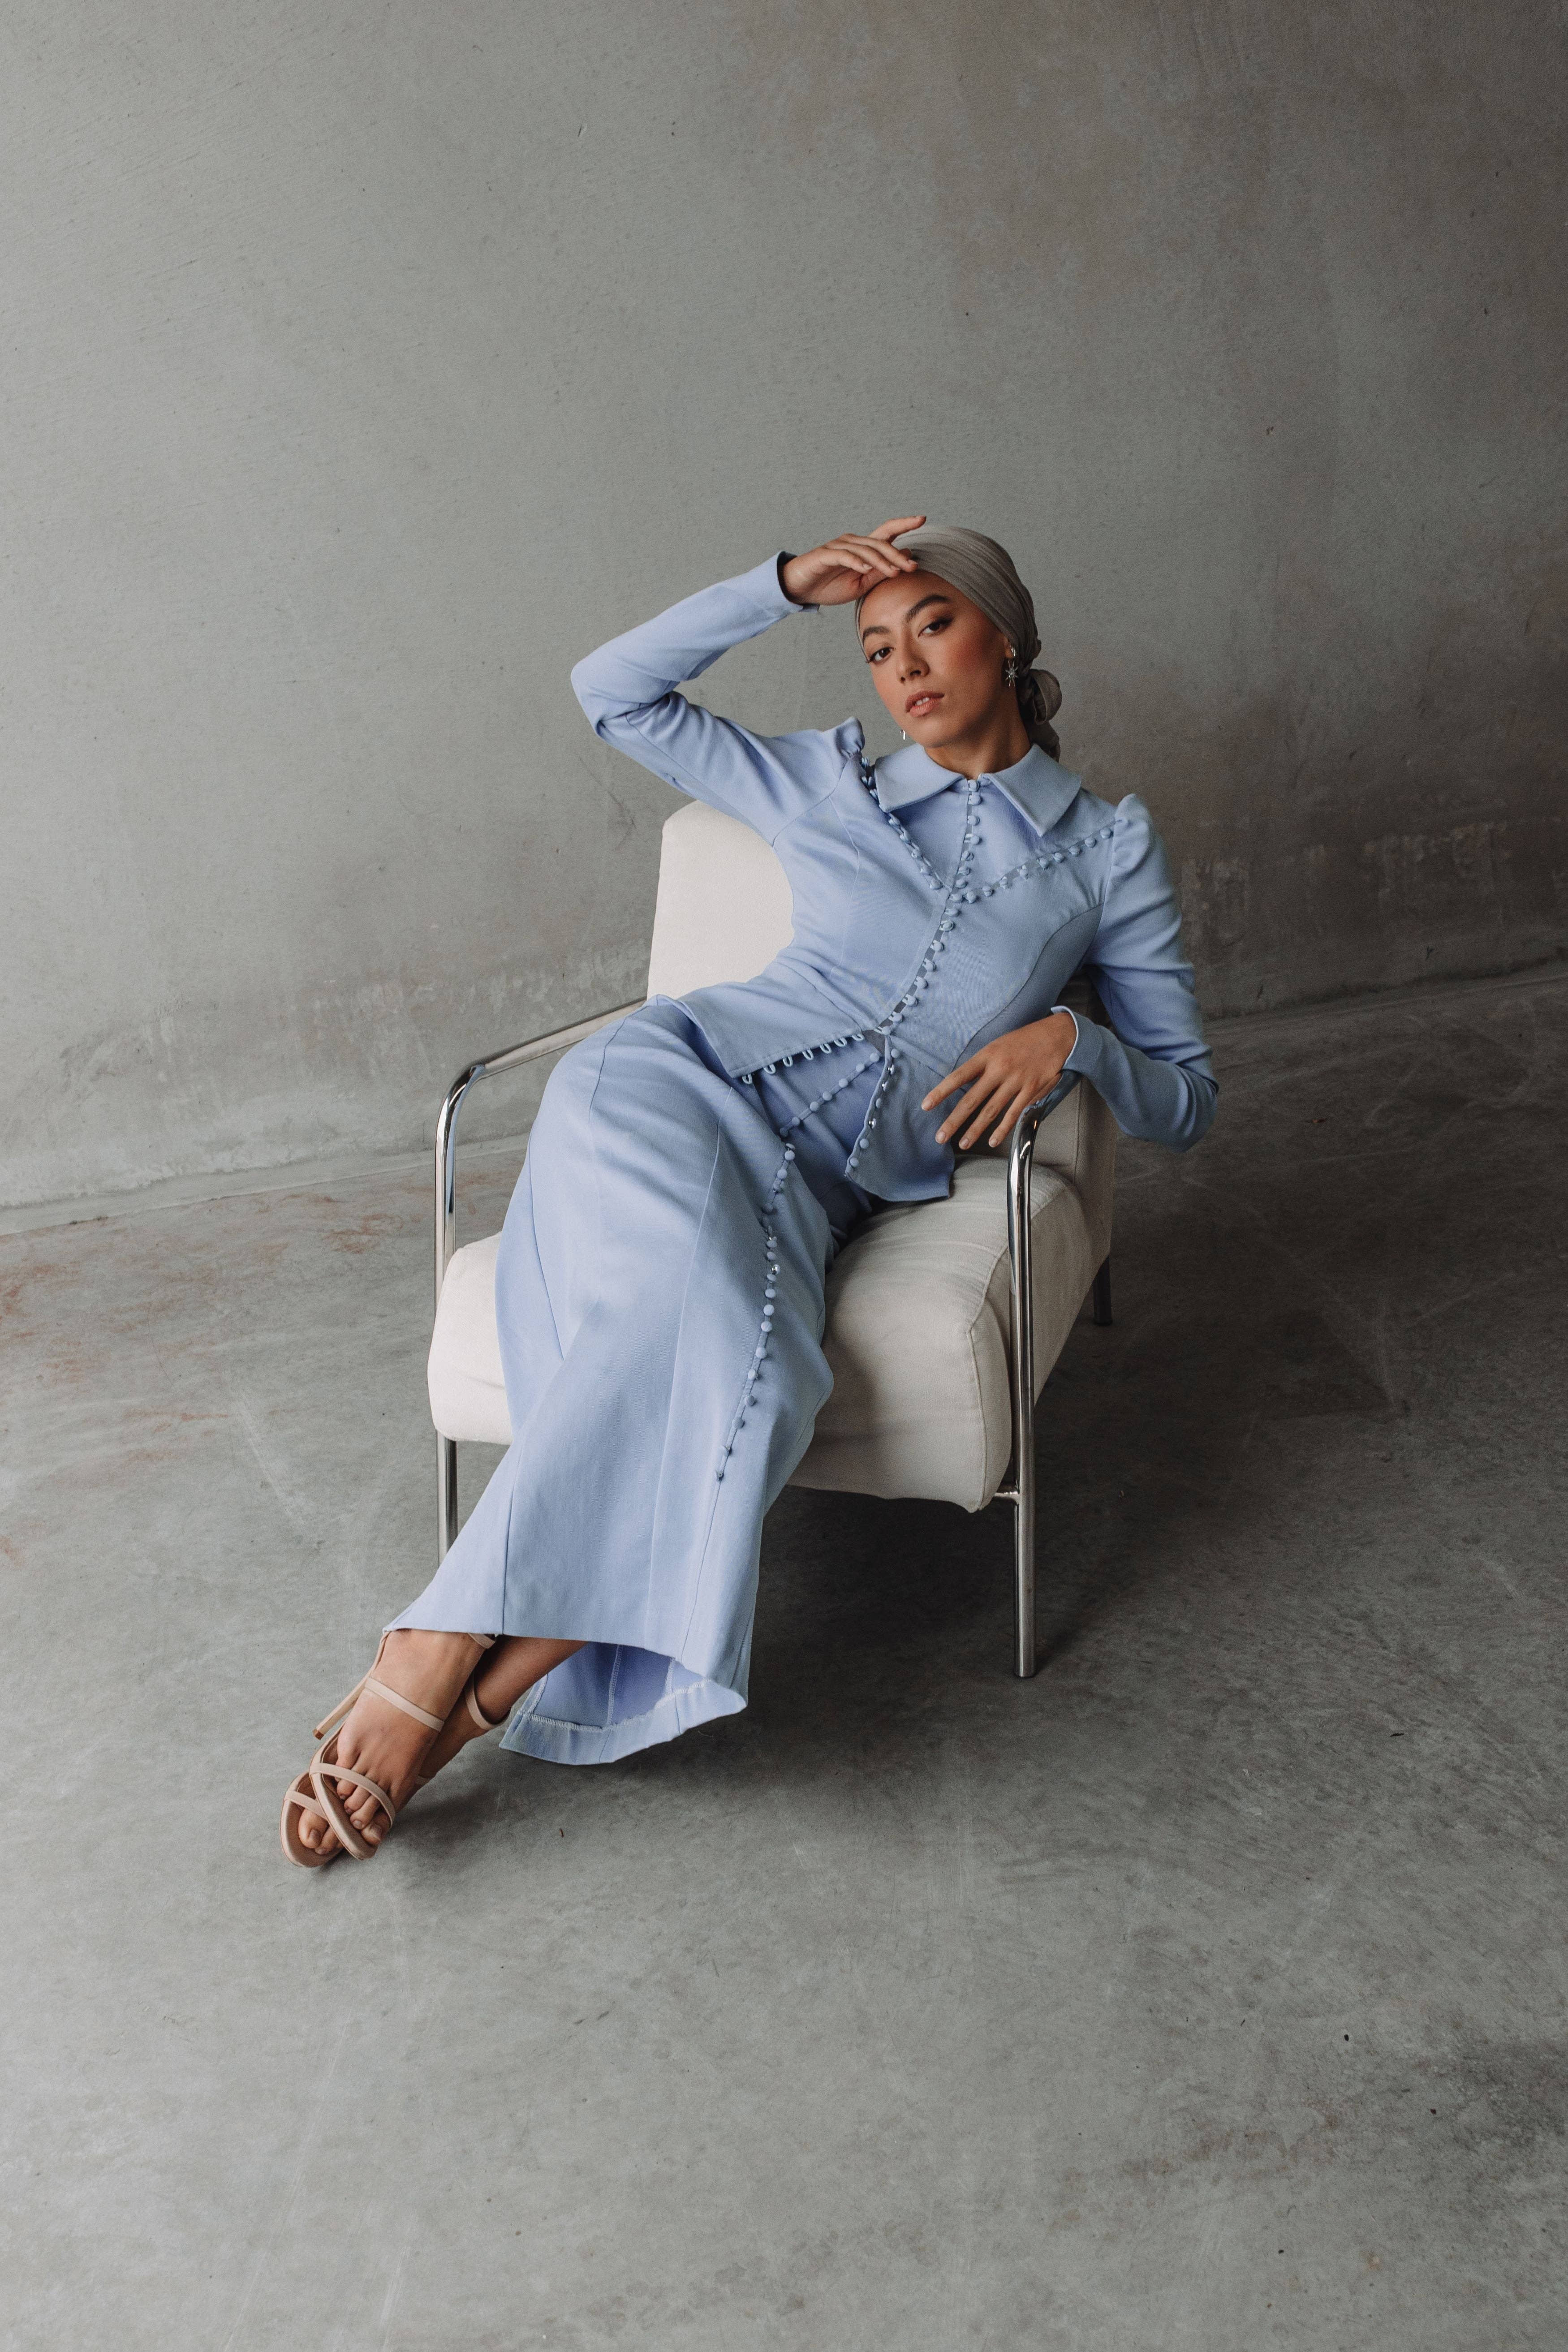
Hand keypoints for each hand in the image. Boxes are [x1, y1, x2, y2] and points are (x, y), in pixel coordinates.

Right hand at [780, 516, 926, 608]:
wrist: (800, 589)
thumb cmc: (830, 586)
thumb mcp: (861, 585)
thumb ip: (880, 573)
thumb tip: (906, 556)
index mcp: (864, 548)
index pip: (887, 532)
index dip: (904, 524)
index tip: (922, 519)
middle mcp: (853, 542)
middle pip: (880, 543)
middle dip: (897, 556)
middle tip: (912, 566)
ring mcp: (839, 546)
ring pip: (865, 550)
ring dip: (881, 562)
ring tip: (895, 572)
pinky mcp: (825, 554)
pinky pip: (844, 556)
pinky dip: (856, 562)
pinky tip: (865, 569)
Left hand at [921, 1012, 1076, 1149]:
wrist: (1057, 1035)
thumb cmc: (1024, 1040)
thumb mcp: (998, 1044)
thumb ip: (983, 1064)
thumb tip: (965, 1084)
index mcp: (987, 1055)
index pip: (959, 1076)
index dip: (941, 1092)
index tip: (926, 1105)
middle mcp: (1000, 1068)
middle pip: (972, 1099)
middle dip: (954, 1120)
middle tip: (940, 1136)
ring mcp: (1016, 1081)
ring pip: (991, 1110)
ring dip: (975, 1130)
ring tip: (963, 1143)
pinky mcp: (1031, 1090)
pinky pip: (1014, 1114)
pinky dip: (1002, 1129)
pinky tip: (993, 1141)